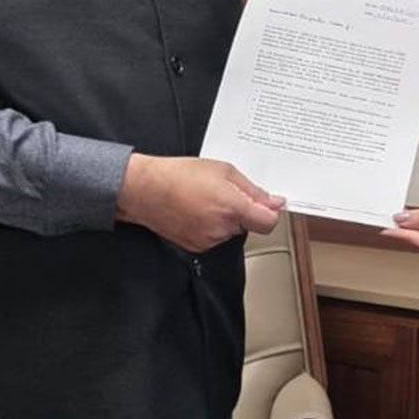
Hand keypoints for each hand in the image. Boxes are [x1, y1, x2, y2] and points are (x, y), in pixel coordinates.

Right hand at [116, 153, 284, 253]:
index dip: (270, 212)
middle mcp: (222, 229)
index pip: (269, 223)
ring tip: (206, 200)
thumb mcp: (223, 170)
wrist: (144, 190)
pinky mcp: (196, 247)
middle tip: (225, 193)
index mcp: (232, 207)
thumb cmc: (178, 175)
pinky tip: (197, 210)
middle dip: (244, 211)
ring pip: (232, 231)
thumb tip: (273, 201)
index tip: (268, 204)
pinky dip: (212, 226)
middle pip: (250, 225)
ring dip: (227, 219)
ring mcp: (208, 240)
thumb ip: (252, 190)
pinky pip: (215, 238)